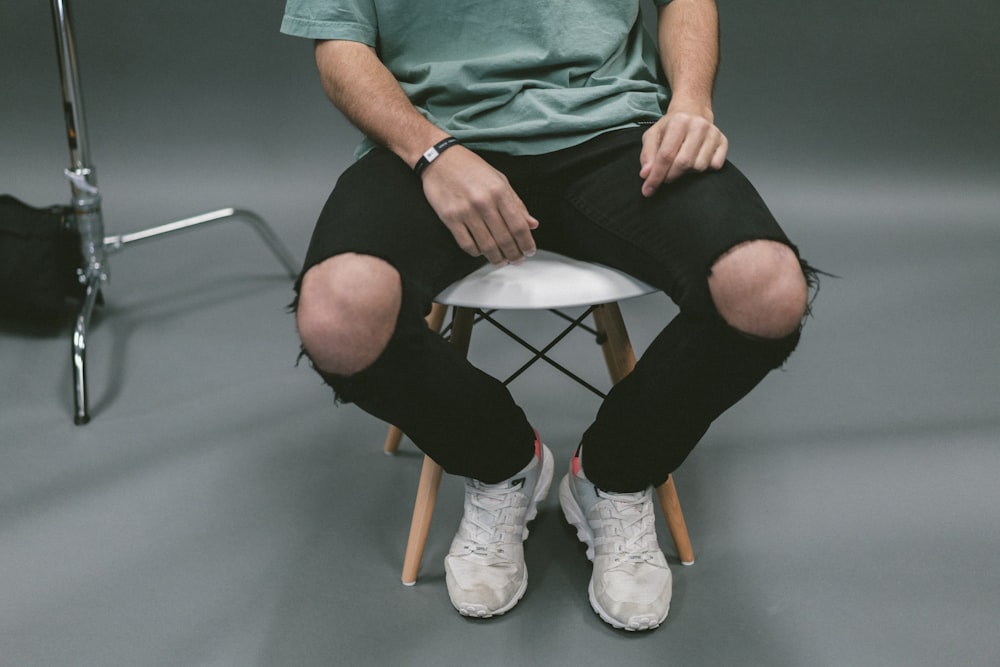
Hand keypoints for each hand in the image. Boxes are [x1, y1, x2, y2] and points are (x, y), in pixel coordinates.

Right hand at [420, 146, 537, 264]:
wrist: (439, 159)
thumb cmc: (470, 168)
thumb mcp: (499, 180)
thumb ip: (516, 203)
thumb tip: (532, 224)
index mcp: (499, 191)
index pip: (518, 225)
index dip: (526, 243)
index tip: (529, 250)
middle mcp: (484, 202)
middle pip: (504, 239)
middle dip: (514, 254)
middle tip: (516, 260)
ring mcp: (466, 211)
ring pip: (486, 245)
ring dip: (496, 258)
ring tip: (501, 260)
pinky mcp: (450, 218)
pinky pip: (466, 244)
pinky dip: (476, 252)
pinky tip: (481, 252)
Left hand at [639, 108, 727, 196]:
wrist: (693, 111)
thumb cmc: (671, 127)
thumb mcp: (652, 135)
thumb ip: (647, 155)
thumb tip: (646, 174)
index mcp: (679, 121)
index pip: (666, 155)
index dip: (656, 176)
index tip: (648, 190)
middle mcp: (699, 126)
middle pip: (684, 163)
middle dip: (670, 176)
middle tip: (664, 178)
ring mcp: (713, 133)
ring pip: (699, 167)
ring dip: (687, 173)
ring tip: (680, 164)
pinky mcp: (723, 142)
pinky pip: (714, 166)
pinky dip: (704, 170)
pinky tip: (695, 161)